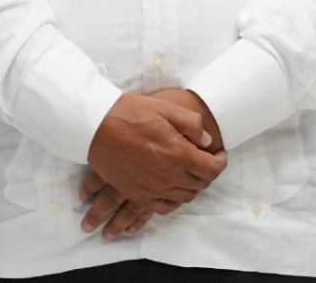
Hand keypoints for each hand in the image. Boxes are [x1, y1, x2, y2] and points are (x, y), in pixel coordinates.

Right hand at [81, 90, 226, 238]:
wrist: (95, 125)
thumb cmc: (129, 112)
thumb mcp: (165, 108)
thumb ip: (191, 124)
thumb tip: (206, 142)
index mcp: (178, 154)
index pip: (211, 169)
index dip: (220, 162)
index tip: (220, 154)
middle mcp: (167, 176)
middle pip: (198, 185)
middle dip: (207, 175)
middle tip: (206, 163)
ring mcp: (151, 188)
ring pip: (181, 198)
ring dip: (191, 189)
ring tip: (191, 178)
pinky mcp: (135, 193)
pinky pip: (159, 207)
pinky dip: (170, 203)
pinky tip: (171, 196)